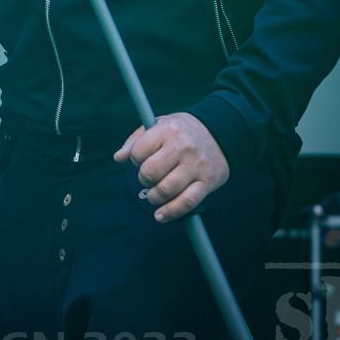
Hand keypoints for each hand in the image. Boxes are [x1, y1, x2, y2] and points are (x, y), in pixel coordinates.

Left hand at [113, 112, 229, 222]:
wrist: (221, 132)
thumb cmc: (182, 130)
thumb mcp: (159, 125)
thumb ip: (136, 140)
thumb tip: (118, 158)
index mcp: (168, 130)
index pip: (139, 152)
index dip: (134, 159)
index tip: (140, 160)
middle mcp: (182, 147)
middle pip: (150, 173)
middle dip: (143, 180)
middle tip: (148, 178)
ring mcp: (196, 166)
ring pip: (166, 190)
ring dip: (154, 197)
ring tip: (154, 194)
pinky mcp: (207, 182)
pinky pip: (185, 203)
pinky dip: (170, 212)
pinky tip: (160, 215)